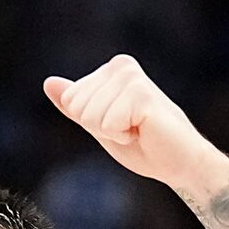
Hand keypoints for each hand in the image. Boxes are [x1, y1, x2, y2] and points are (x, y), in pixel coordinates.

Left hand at [43, 57, 227, 195]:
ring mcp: (132, 78)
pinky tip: (144, 131)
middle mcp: (122, 65)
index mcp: (113, 68)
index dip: (92, 122)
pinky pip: (106, 124)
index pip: (70, 100)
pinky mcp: (141, 94)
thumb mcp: (99, 124)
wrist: (180, 163)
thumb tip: (49, 82)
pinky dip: (122, 136)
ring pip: (89, 117)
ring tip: (138, 129)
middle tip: (131, 129)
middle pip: (77, 107)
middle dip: (100, 128)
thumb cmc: (143, 144)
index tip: (121, 124)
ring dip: (112, 133)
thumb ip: (75, 104)